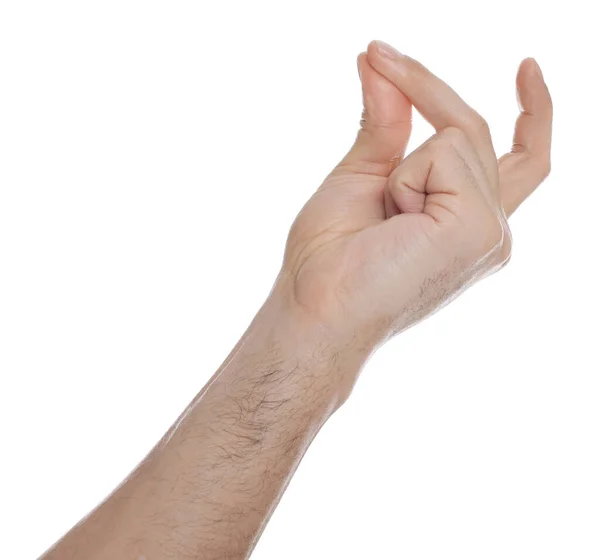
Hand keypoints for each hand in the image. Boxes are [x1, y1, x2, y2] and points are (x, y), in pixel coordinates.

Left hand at [276, 41, 551, 351]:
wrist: (316, 309)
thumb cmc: (330, 258)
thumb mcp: (361, 177)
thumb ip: (384, 124)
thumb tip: (377, 61)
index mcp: (466, 224)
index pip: (523, 160)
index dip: (535, 112)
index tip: (527, 66)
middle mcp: (490, 230)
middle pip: (477, 130)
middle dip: (426, 86)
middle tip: (378, 53)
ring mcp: (490, 232)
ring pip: (460, 135)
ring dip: (400, 164)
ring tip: (382, 217)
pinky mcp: (480, 228)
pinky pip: (447, 152)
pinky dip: (405, 176)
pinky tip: (394, 220)